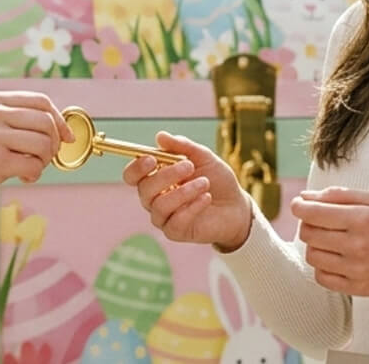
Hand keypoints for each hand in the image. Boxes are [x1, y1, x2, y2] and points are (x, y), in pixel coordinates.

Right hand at [0, 91, 71, 215]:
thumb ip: (10, 121)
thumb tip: (56, 128)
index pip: (40, 101)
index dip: (59, 119)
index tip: (66, 137)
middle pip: (47, 121)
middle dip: (54, 143)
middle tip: (44, 158)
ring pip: (44, 143)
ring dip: (44, 160)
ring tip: (29, 168)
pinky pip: (34, 164)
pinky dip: (34, 174)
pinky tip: (21, 177)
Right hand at [124, 134, 252, 250]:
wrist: (236, 205)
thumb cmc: (216, 180)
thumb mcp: (203, 157)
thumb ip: (183, 146)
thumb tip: (160, 136)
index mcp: (155, 178)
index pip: (132, 175)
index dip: (136, 167)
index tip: (152, 158)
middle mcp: (154, 198)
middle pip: (144, 189)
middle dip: (166, 175)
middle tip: (189, 166)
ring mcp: (163, 217)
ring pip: (160, 205)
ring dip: (184, 192)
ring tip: (205, 183)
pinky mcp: (175, 232)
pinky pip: (175, 221)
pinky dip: (192, 207)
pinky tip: (206, 198)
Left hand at [292, 187, 368, 302]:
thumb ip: (340, 195)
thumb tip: (307, 197)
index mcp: (361, 219)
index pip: (313, 213)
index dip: (298, 206)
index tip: (298, 204)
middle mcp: (357, 245)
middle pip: (308, 234)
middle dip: (307, 223)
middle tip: (319, 221)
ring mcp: (356, 269)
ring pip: (312, 256)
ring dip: (314, 245)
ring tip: (329, 240)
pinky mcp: (356, 288)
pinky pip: (321, 277)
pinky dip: (322, 266)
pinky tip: (334, 258)